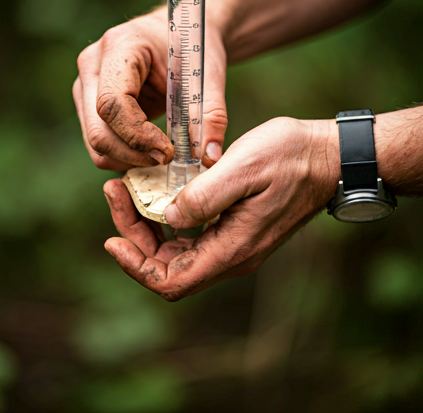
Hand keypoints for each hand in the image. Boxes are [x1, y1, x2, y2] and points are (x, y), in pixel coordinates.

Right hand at [73, 8, 227, 170]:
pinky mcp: (88, 105)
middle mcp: (92, 66)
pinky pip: (100, 145)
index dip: (138, 136)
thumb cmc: (191, 48)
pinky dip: (125, 156)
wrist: (179, 33)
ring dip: (129, 159)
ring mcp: (84, 87)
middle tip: (167, 158)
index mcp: (119, 47)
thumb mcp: (208, 76)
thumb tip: (210, 159)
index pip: (112, 103)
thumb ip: (211, 116)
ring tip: (162, 153)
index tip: (168, 152)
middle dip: (134, 155)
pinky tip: (150, 150)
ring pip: (95, 144)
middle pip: (98, 131)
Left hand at [103, 117, 339, 300]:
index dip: (136, 268)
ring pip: (176, 251)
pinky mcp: (233, 227)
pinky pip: (190, 235)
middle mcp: (230, 254)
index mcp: (231, 249)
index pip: (171, 281)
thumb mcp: (243, 168)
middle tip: (116, 193)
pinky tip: (157, 191)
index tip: (112, 240)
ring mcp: (232, 242)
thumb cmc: (290, 158)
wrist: (326, 156)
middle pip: (166, 266)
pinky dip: (166, 217)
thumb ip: (204, 196)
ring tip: (128, 189)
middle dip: (134, 235)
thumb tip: (169, 217)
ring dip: (146, 225)